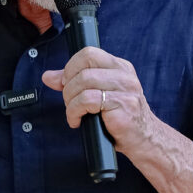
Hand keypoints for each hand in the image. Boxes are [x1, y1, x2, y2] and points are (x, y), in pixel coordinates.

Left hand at [42, 47, 160, 158]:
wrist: (143, 138)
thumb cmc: (119, 117)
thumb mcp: (97, 94)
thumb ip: (74, 82)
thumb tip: (49, 76)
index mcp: (120, 67)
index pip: (89, 53)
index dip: (71, 67)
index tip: (66, 83)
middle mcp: (124, 75)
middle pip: (85, 65)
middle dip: (68, 84)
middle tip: (69, 100)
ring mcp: (125, 90)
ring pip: (84, 82)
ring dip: (70, 101)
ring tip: (74, 113)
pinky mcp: (122, 106)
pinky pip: (87, 101)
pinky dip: (75, 112)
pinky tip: (78, 120)